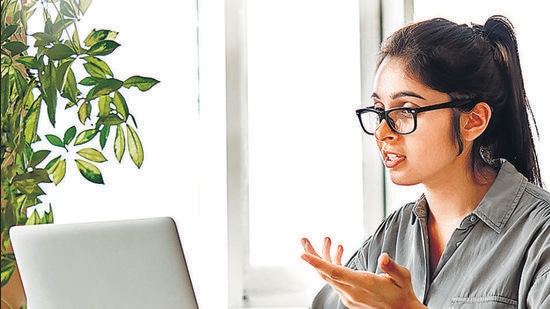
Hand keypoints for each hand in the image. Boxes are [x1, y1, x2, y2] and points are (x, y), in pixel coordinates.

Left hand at [301, 237, 426, 308]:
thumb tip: (383, 257)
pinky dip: (334, 264)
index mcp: (363, 284)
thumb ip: (392, 267)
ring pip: (330, 275)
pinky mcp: (350, 296)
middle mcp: (352, 291)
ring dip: (325, 257)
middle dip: (313, 255)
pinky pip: (336, 279)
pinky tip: (338, 252)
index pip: (335, 272)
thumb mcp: (403, 278)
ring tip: (327, 240)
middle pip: (326, 272)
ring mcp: (349, 295)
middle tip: (304, 240)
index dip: (318, 263)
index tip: (303, 255)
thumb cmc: (402, 294)